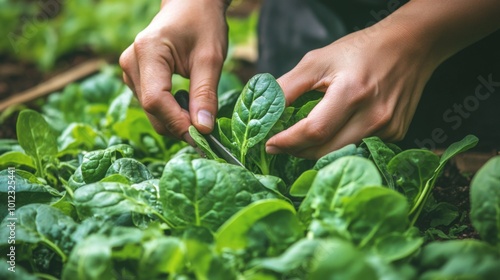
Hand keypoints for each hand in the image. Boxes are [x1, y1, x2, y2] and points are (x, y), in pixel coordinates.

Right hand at [119, 0, 227, 140]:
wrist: (191, 6)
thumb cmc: (203, 24)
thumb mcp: (211, 58)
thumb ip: (205, 94)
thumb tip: (203, 129)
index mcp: (148, 51)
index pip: (156, 100)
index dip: (178, 122)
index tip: (202, 136)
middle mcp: (131, 62)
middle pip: (151, 109)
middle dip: (178, 125)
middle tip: (206, 129)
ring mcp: (130, 70)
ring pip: (151, 111)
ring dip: (175, 119)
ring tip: (199, 110)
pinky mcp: (136, 77)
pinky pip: (151, 104)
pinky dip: (170, 112)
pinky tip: (187, 103)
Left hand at [266, 25, 435, 158]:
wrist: (409, 46)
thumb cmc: (360, 50)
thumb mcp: (318, 60)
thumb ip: (288, 86)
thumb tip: (264, 111)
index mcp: (352, 92)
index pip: (314, 130)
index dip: (288, 141)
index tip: (269, 144)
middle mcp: (374, 115)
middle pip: (326, 150)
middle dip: (297, 151)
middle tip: (281, 144)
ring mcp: (388, 127)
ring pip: (341, 153)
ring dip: (317, 151)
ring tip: (302, 139)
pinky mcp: (396, 133)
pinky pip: (359, 147)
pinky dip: (340, 144)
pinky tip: (333, 131)